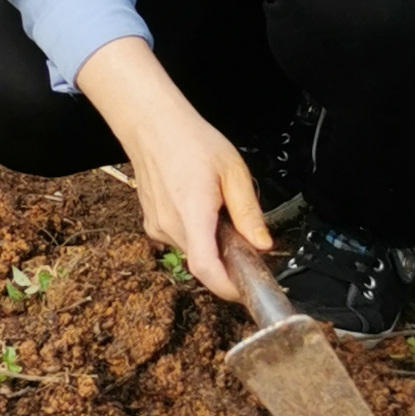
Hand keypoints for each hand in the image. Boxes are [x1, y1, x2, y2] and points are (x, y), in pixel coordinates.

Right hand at [74, 37, 267, 298]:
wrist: (150, 124)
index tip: (247, 291)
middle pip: (203, 264)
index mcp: (193, 213)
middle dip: (227, 263)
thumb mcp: (233, 171)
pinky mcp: (152, 222)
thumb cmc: (191, 140)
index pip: (206, 268)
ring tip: (221, 214)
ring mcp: (158, 226)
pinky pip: (180, 240)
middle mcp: (170, 225)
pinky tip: (201, 208)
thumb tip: (263, 244)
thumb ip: (248, 212)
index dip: (227, 288)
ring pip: (192, 252)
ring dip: (212, 246)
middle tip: (248, 245)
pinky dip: (197, 235)